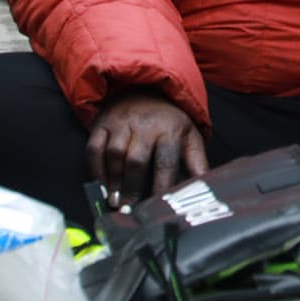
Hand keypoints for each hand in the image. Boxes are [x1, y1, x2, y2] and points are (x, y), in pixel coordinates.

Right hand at [88, 89, 208, 205]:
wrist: (146, 90)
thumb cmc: (170, 122)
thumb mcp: (190, 137)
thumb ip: (197, 164)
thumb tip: (205, 191)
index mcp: (170, 129)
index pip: (165, 162)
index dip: (160, 187)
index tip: (156, 208)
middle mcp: (145, 124)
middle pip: (136, 160)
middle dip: (132, 188)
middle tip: (129, 210)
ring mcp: (121, 122)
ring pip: (114, 154)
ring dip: (114, 181)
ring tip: (115, 202)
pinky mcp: (102, 123)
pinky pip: (94, 148)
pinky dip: (96, 169)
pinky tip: (101, 185)